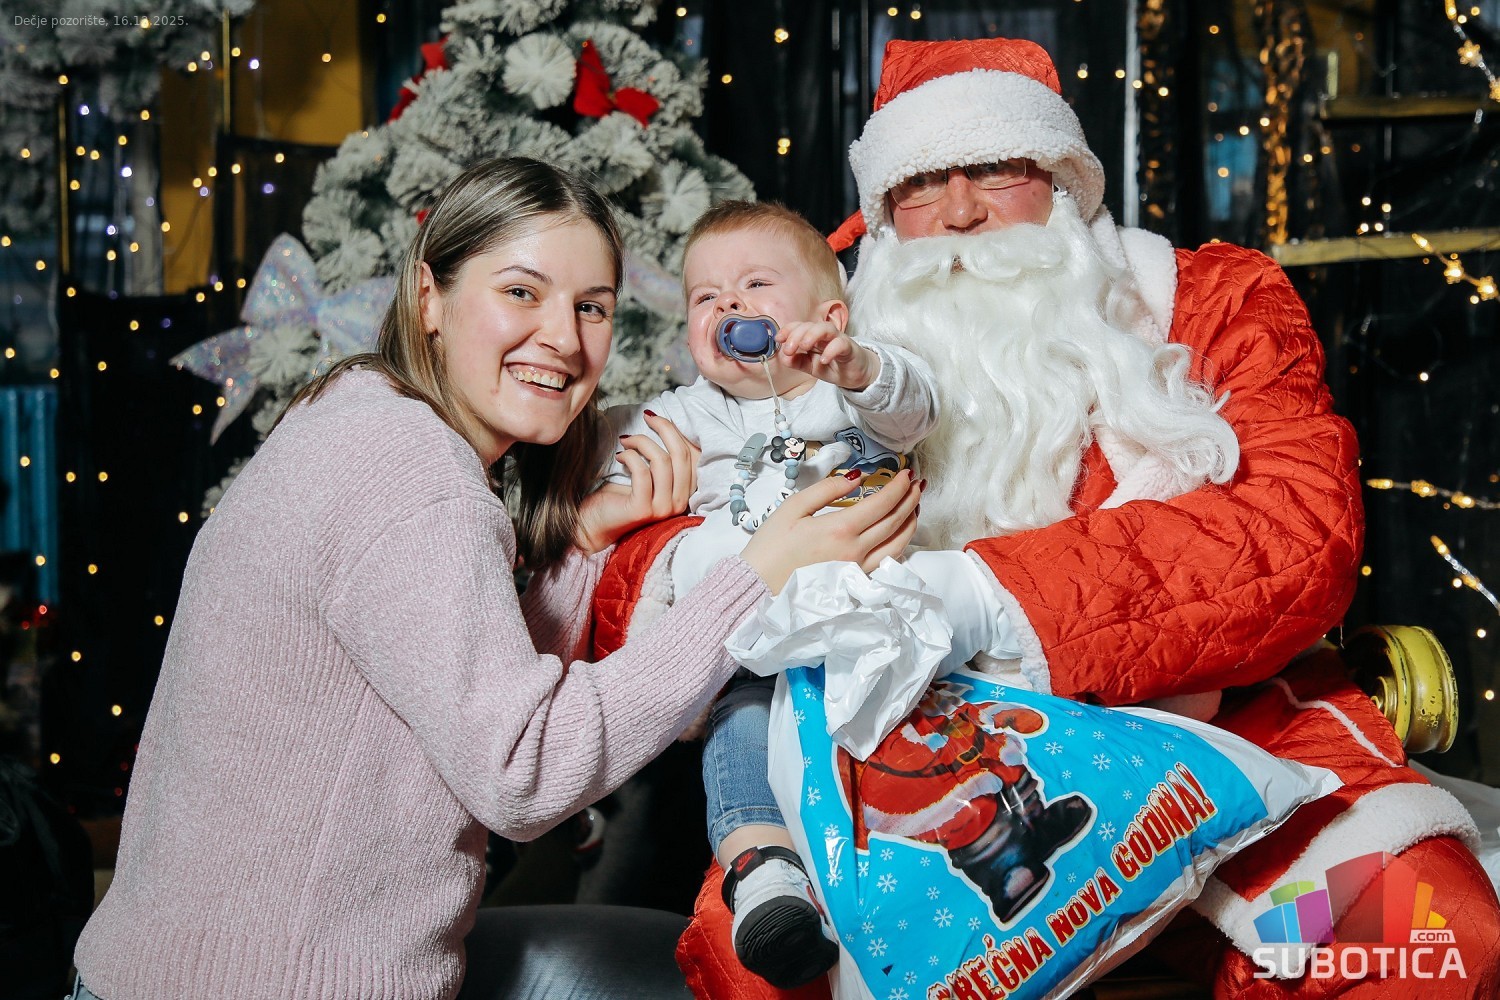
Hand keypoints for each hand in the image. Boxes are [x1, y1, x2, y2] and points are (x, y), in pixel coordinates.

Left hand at [575, 412, 698, 553]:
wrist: (596, 524)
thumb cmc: (620, 495)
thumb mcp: (649, 474)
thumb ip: (663, 458)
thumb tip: (665, 423)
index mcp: (686, 493)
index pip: (693, 456)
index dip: (677, 432)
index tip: (657, 419)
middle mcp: (680, 503)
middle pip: (681, 455)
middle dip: (664, 429)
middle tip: (646, 417)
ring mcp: (663, 509)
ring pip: (662, 461)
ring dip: (642, 442)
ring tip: (626, 440)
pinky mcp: (643, 509)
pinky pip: (642, 472)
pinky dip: (630, 457)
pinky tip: (619, 455)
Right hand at [740, 468, 921, 593]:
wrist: (758, 587)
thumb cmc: (771, 547)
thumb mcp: (792, 507)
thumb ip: (827, 490)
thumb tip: (856, 478)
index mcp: (840, 529)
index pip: (883, 504)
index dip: (899, 487)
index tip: (907, 473)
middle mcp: (856, 551)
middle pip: (895, 522)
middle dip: (911, 499)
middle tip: (917, 484)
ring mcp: (858, 569)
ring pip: (898, 544)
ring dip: (910, 522)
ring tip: (914, 505)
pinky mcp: (856, 582)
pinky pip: (887, 561)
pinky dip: (899, 543)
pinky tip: (898, 534)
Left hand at [776, 321, 879, 390]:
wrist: (855, 374)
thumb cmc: (832, 366)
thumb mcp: (810, 367)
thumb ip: (797, 361)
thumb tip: (783, 357)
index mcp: (813, 337)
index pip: (799, 326)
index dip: (788, 330)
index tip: (778, 339)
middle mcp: (824, 335)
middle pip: (810, 325)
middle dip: (796, 334)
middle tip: (789, 349)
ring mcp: (838, 339)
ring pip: (825, 328)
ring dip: (812, 335)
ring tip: (804, 346)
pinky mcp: (849, 347)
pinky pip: (841, 344)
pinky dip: (831, 350)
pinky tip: (824, 360)